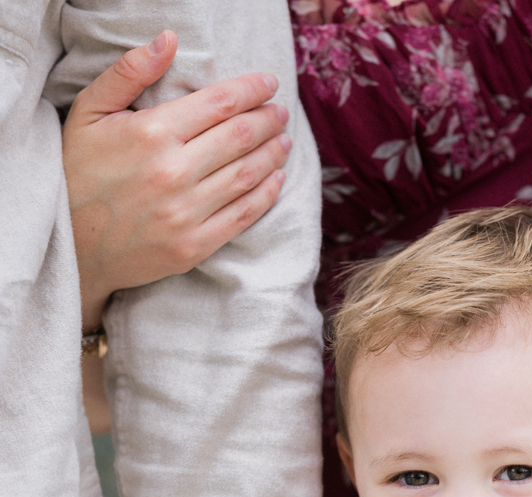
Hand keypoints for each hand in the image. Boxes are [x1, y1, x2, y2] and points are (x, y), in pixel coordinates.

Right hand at [64, 30, 291, 331]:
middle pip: (240, 137)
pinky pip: (242, 215)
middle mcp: (175, 172)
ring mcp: (187, 213)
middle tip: (281, 112)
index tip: (269, 83)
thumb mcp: (89, 111)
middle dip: (268, 119)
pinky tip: (277, 179)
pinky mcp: (194, 246)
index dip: (251, 90)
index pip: (219, 103)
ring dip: (273, 154)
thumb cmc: (78, 171)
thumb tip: (169, 39)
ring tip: (284, 140)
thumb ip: (128, 72)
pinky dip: (266, 195)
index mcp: (153, 133)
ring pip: (247, 175)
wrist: (71, 245)